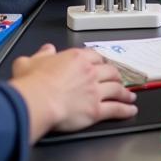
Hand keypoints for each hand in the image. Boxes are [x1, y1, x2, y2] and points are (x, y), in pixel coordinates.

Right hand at [9, 43, 136, 140]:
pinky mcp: (96, 110)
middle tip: (118, 80)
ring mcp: (95, 91)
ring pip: (116, 89)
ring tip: (130, 96)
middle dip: (116, 76)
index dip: (100, 61)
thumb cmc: (32, 82)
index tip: (102, 65)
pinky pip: (115, 109)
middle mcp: (90, 72)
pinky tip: (130, 111)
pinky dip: (125, 110)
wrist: (38, 101)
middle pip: (110, 71)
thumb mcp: (30, 61)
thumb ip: (41, 54)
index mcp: (76, 58)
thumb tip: (48, 49)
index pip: (95, 56)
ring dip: (125, 93)